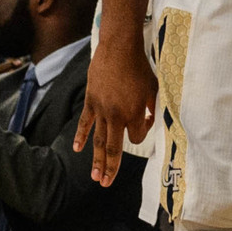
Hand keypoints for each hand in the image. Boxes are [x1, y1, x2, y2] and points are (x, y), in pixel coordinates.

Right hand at [75, 39, 157, 187]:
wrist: (119, 48)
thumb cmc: (140, 66)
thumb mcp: (154, 87)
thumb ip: (151, 106)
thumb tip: (149, 118)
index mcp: (135, 113)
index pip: (137, 137)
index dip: (142, 133)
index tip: (145, 121)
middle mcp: (118, 115)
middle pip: (114, 148)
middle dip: (110, 168)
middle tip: (106, 183)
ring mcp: (102, 110)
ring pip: (98, 140)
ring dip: (96, 160)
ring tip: (95, 177)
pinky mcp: (91, 101)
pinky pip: (85, 123)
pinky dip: (81, 137)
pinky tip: (78, 150)